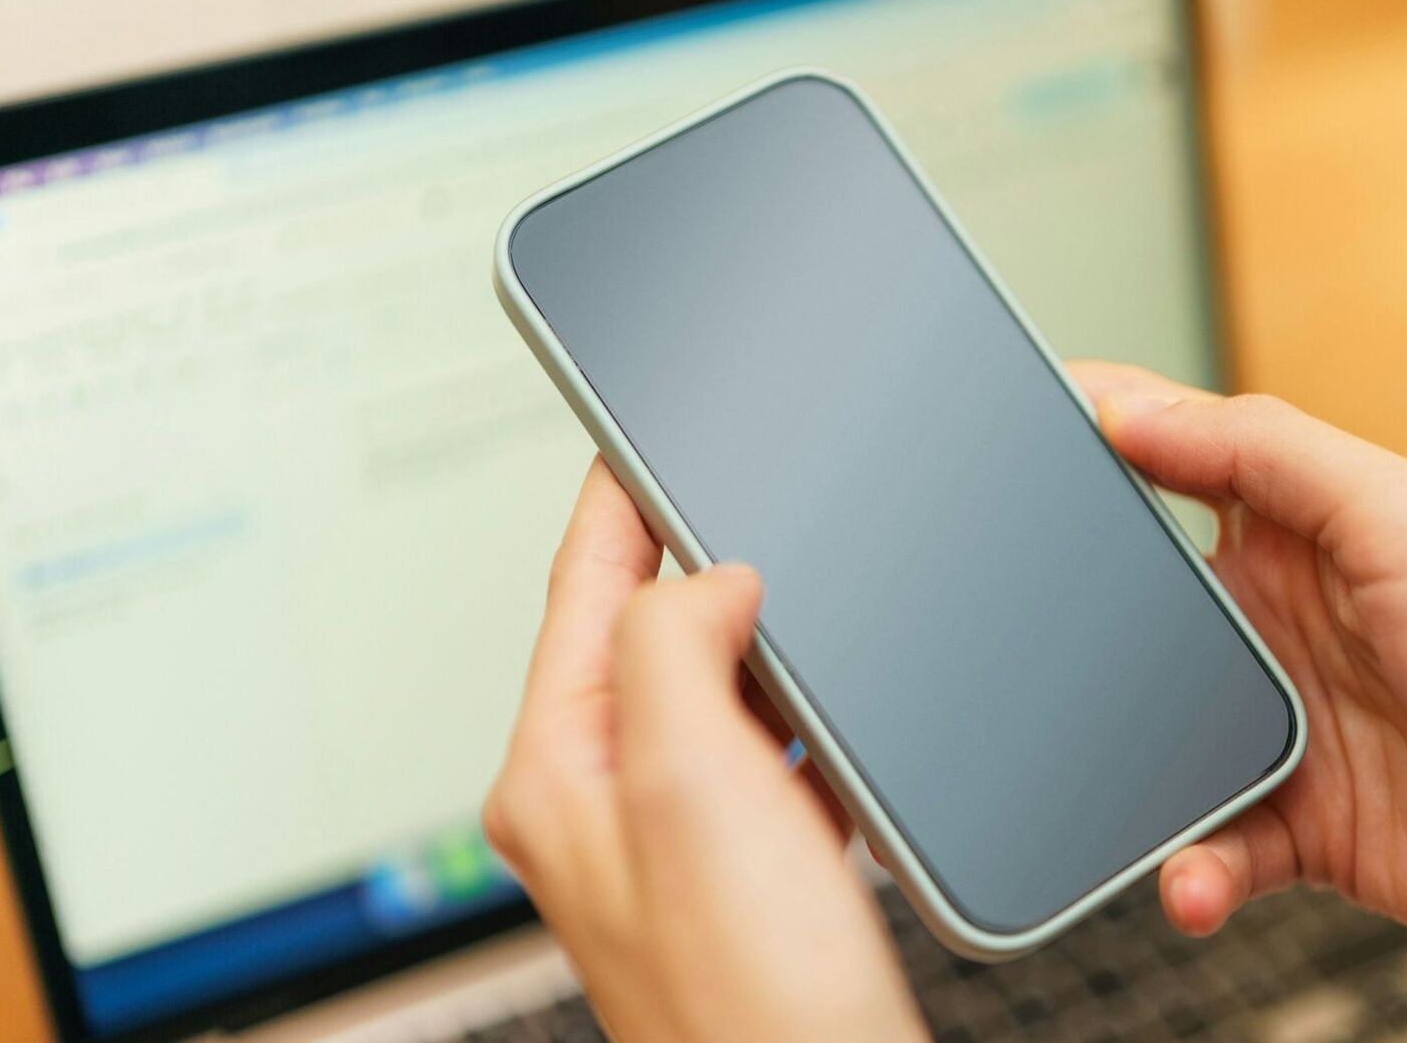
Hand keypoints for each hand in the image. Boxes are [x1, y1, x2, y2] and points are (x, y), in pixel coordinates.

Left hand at [483, 459, 924, 1042]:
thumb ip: (675, 648)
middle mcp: (610, 799)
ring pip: (720, 691)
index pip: (581, 591)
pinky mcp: (756, 867)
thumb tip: (711, 576)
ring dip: (763, 638)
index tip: (640, 422)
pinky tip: (843, 713)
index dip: (617, 497)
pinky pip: (775, 754)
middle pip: (648, 633)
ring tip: (804, 580)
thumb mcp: (689, 785)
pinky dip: (809, 716)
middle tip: (740, 482)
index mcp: (563, 771)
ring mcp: (684, 837)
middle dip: (699, 557)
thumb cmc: (750, 999)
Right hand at [1069, 361, 1406, 1042]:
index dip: (1090, 455)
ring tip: (1109, 800)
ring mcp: (1300, 726)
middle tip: (1002, 655)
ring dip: (1126, 774)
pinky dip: (1193, 869)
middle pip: (1141, 615)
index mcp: (1310, 526)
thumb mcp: (1405, 520)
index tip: (995, 455)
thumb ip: (1260, 456)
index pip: (1171, 469)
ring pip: (1157, 740)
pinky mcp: (1312, 828)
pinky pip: (1213, 846)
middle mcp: (1293, 620)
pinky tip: (1197, 881)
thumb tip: (1124, 401)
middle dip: (1075, 637)